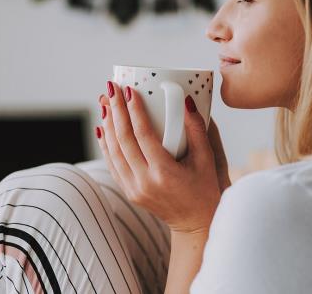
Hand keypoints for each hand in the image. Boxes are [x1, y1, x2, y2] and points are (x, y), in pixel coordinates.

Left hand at [98, 96, 231, 194]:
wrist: (196, 223)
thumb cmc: (205, 188)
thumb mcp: (207, 158)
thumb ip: (197, 128)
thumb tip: (187, 101)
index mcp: (164, 173)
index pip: (143, 136)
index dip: (134, 111)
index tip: (129, 91)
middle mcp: (144, 182)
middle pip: (123, 141)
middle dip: (116, 111)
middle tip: (111, 89)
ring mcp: (134, 189)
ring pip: (113, 152)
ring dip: (107, 125)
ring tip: (105, 102)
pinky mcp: (129, 192)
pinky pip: (113, 164)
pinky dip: (106, 144)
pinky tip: (103, 127)